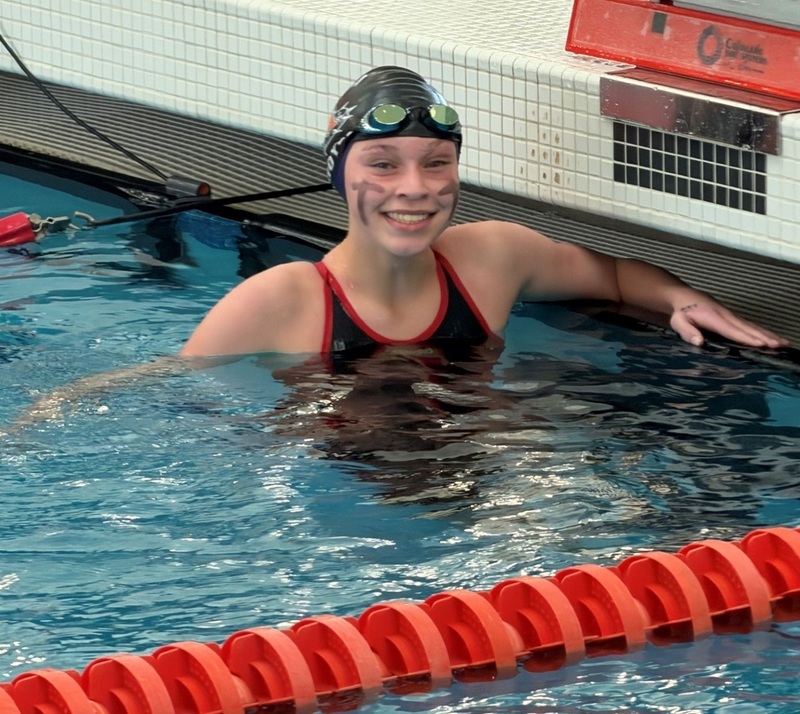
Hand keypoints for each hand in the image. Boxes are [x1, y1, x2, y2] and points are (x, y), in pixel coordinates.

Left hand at [670, 302, 788, 347]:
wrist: (684, 297)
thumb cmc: (681, 312)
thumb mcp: (678, 322)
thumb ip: (687, 331)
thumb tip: (699, 342)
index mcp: (713, 318)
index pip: (732, 330)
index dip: (746, 337)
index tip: (761, 344)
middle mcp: (727, 316)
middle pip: (748, 328)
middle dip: (764, 337)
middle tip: (779, 346)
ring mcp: (732, 316)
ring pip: (753, 326)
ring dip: (769, 334)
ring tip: (784, 343)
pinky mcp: (734, 317)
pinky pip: (750, 326)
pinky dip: (763, 332)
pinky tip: (773, 338)